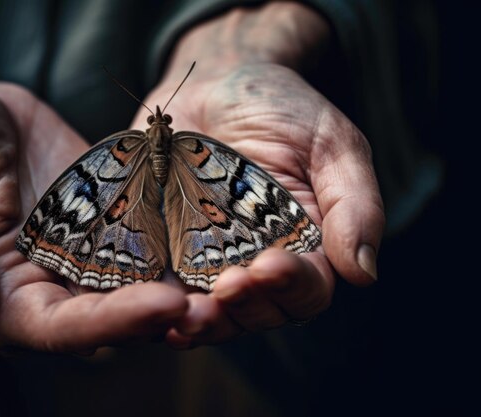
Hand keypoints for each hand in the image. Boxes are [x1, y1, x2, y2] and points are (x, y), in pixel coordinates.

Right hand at [0, 37, 190, 352]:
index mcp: (1, 298)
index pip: (58, 328)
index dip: (110, 323)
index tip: (163, 305)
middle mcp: (49, 287)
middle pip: (112, 314)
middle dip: (164, 310)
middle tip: (220, 293)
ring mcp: (82, 255)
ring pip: (139, 282)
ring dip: (186, 282)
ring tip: (236, 271)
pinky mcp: (108, 222)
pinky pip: (146, 236)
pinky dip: (180, 239)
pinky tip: (219, 230)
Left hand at [132, 64, 383, 345]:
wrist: (217, 83)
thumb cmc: (283, 110)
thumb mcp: (331, 144)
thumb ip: (354, 205)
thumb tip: (363, 274)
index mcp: (304, 247)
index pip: (308, 288)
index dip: (291, 286)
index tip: (270, 267)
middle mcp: (256, 263)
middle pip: (256, 311)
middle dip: (242, 308)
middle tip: (225, 289)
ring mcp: (207, 260)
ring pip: (209, 310)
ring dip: (199, 319)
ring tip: (184, 312)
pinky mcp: (165, 248)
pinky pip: (162, 286)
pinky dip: (155, 302)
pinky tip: (146, 303)